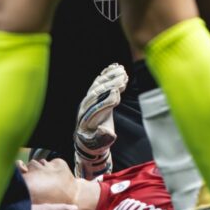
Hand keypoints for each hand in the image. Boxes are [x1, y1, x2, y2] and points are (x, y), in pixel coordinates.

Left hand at [74, 63, 127, 178]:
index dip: (108, 100)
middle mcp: (86, 107)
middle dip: (111, 84)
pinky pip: (98, 82)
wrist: (87, 139)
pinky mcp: (93, 95)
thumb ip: (103, 137)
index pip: (99, 106)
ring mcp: (88, 100)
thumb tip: (104, 130)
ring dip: (110, 76)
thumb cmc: (96, 142)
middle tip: (123, 76)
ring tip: (122, 69)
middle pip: (98, 93)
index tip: (117, 92)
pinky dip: (106, 73)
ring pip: (98, 85)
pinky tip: (114, 66)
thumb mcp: (100, 143)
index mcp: (88, 119)